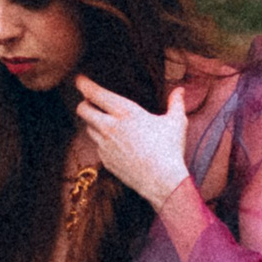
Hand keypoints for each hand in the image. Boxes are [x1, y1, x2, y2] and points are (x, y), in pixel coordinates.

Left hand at [75, 76, 189, 208]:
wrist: (162, 182)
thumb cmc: (170, 150)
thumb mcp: (176, 122)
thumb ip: (176, 103)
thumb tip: (180, 90)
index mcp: (125, 112)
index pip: (95, 93)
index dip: (83, 84)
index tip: (80, 79)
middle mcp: (110, 127)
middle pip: (82, 110)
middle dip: (83, 103)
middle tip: (89, 101)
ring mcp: (105, 145)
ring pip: (88, 128)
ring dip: (93, 123)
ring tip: (103, 121)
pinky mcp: (106, 160)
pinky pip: (98, 147)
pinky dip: (102, 142)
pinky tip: (114, 143)